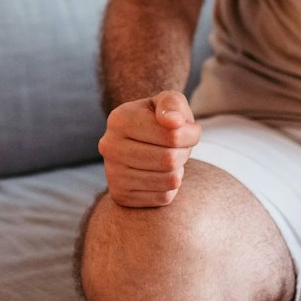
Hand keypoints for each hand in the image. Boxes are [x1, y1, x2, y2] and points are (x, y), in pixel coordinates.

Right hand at [99, 92, 202, 207]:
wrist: (139, 141)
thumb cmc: (160, 119)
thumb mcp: (169, 102)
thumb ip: (172, 104)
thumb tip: (173, 122)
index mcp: (119, 119)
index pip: (172, 135)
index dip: (190, 134)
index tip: (188, 129)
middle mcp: (109, 147)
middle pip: (169, 160)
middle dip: (185, 153)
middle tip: (181, 146)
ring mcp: (112, 174)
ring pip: (169, 180)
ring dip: (179, 170)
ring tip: (170, 158)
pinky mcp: (120, 195)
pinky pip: (163, 197)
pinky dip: (170, 187)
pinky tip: (160, 173)